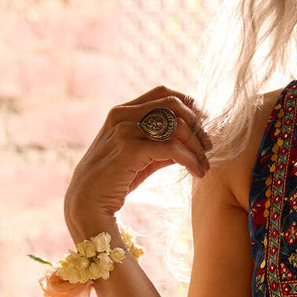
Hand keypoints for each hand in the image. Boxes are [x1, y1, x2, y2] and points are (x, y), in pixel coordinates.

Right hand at [63, 88, 211, 239]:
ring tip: (205, 165)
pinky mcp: (130, 149)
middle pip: (173, 104)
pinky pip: (172, 148)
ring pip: (176, 125)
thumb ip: (162, 144)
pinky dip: (190, 159)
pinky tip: (197, 172)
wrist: (87, 203)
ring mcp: (124, 130)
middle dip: (197, 123)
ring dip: (197, 145)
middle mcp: (122, 115)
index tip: (204, 125)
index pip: (163, 93)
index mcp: (123, 111)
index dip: (189, 104)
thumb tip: (193, 143)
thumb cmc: (114, 181)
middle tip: (209, 145)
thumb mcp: (140, 157)